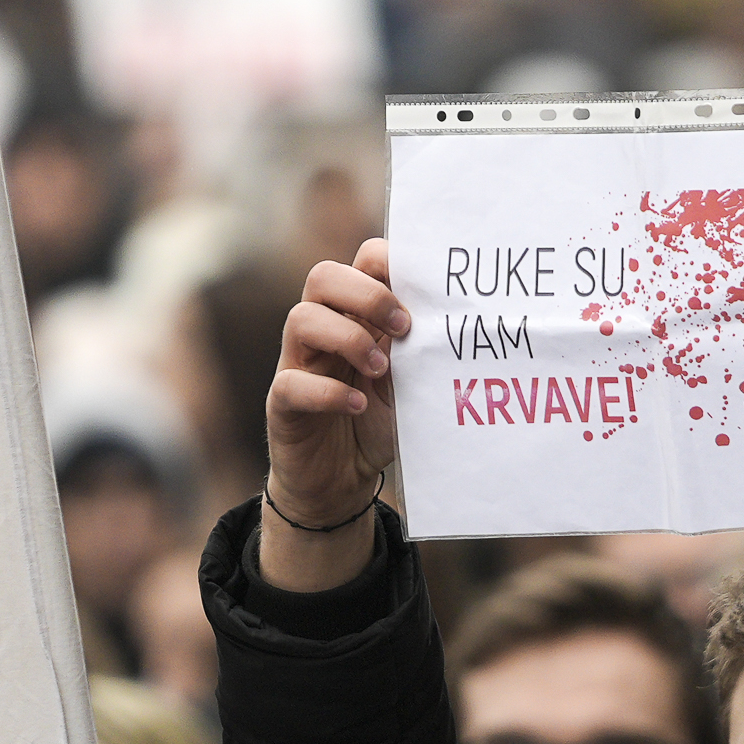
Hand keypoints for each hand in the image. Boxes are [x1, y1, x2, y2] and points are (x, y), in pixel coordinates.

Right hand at [263, 238, 407, 590]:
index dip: (389, 261)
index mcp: (357, 314)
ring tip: (380, 370)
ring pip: (301, 318)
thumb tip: (461, 323)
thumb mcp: (410, 383)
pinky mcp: (282, 403)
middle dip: (367, 293)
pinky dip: (328, 392)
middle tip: (404, 327)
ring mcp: (299, 363)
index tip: (424, 292)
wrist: (340, 482)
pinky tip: (358, 406)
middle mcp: (324, 330)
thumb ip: (422, 351)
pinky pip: (292, 383)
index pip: (363, 261)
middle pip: (324, 276)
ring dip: (348, 338)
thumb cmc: (378, 422)